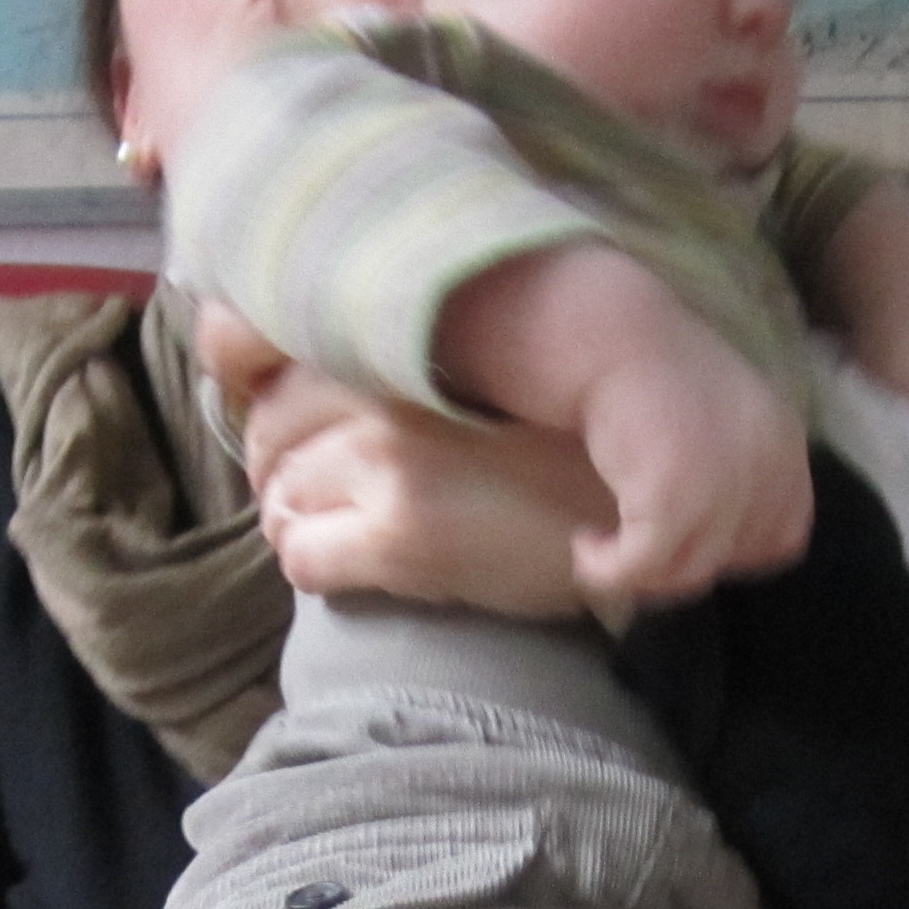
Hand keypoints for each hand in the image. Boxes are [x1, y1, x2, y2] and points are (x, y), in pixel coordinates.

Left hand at [200, 305, 612, 615]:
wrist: (639, 523)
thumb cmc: (568, 450)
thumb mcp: (488, 375)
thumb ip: (412, 358)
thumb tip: (304, 367)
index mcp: (411, 340)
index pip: (281, 352)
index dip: (275, 396)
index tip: (299, 427)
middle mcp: (392, 389)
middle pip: (269, 426)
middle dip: (280, 465)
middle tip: (317, 494)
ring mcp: (391, 462)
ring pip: (281, 493)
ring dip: (296, 518)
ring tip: (340, 531)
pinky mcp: (399, 536)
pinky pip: (301, 555)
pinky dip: (312, 565)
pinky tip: (352, 569)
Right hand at [568, 330, 812, 610]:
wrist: (609, 334)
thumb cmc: (650, 367)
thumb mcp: (721, 415)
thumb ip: (736, 463)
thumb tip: (715, 534)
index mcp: (783, 447)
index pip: (782, 538)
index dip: (731, 549)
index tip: (683, 536)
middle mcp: (763, 471)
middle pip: (733, 559)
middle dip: (682, 558)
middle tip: (638, 543)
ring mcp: (722, 489)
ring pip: (688, 571)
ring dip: (643, 571)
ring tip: (604, 547)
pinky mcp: (672, 503)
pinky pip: (642, 567)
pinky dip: (608, 569)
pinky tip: (585, 548)